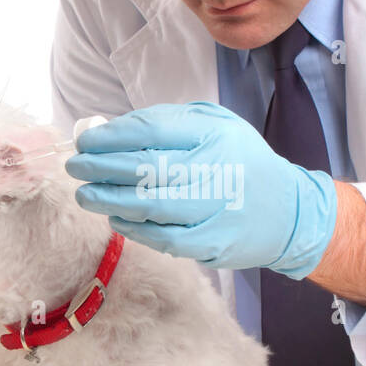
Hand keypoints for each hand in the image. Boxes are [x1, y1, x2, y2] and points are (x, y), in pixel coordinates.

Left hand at [63, 101, 337, 278]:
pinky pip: (162, 237)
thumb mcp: (217, 125)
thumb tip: (114, 130)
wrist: (288, 212)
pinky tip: (116, 217)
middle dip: (101, 168)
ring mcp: (213, 210)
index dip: (111, 138)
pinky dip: (134, 228)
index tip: (87, 140)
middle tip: (77, 167)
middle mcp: (215, 170)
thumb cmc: (243, 162)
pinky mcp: (211, 243)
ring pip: (149, 206)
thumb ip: (170, 122)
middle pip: (144, 168)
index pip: (150, 132)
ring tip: (86, 195)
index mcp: (214, 135)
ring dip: (109, 200)